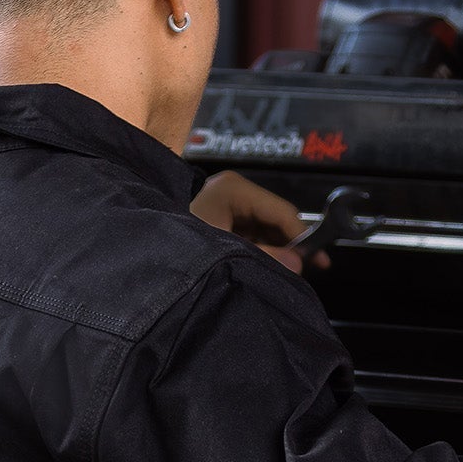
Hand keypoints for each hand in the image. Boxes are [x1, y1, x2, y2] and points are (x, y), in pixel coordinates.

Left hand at [190, 170, 320, 271]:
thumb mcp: (226, 250)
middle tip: (308, 269)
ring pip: (265, 230)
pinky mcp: (222, 223)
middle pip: (275, 219)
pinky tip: (271, 268)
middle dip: (290, 245)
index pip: (281, 210)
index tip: (317, 259)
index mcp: (234, 189)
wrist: (145, 257)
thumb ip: (264, 257)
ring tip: (289, 272)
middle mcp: (233, 193)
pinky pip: (252, 237)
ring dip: (277, 251)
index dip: (301, 235)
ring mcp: (227, 207)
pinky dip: (263, 252)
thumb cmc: (177, 244)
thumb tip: (298, 264)